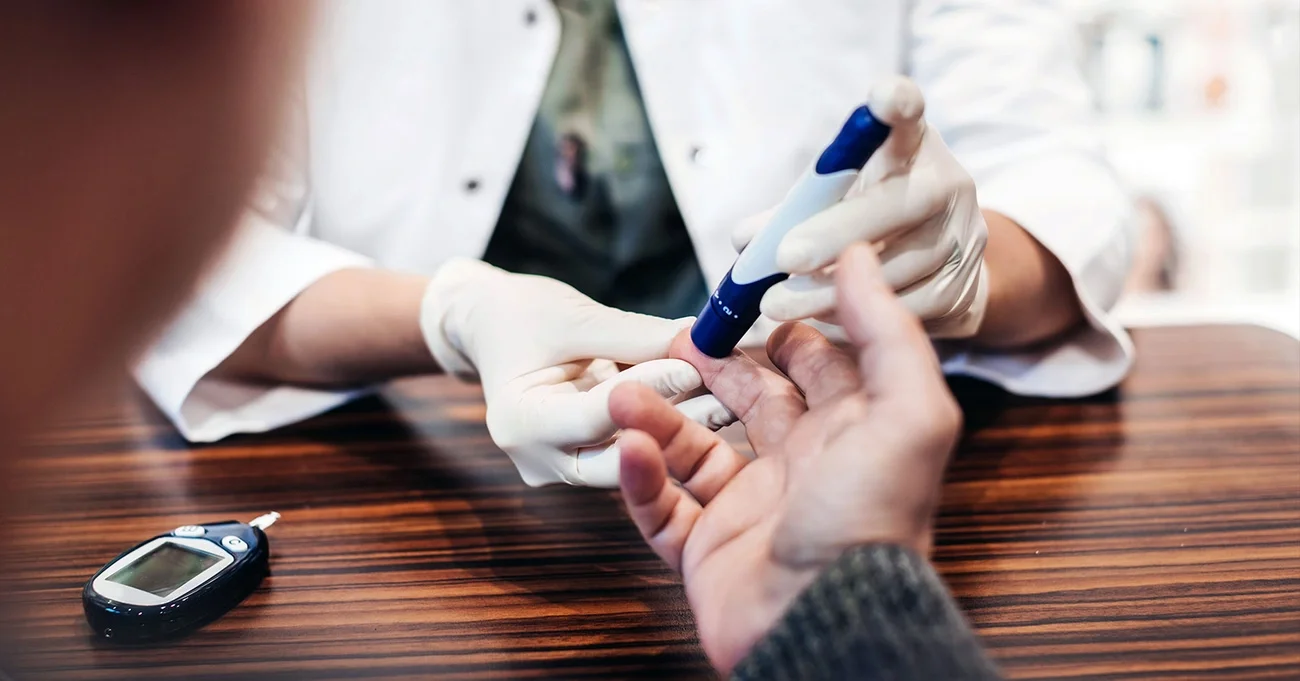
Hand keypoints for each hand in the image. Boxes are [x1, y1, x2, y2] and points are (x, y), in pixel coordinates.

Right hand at [420, 258, 733, 487]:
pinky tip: (709, 403)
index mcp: (520, 424)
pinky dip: (664, 424)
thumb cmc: (520, 315)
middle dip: (675, 422)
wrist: (488, 327)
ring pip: (631, 454)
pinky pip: (630, 446)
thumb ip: (635, 336)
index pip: (597, 414)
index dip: (652, 389)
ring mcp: (561, 467)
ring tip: (730, 399)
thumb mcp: (575, 317)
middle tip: (730, 398)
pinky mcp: (584, 460)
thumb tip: (699, 339)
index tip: (697, 364)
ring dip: (679, 426)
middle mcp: (539, 459)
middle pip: (618, 453)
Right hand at [609, 244, 960, 673]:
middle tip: (675, 339)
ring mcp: (750, 510)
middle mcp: (800, 468)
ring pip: (692, 450)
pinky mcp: (707, 551)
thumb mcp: (907, 411)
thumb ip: (886, 330)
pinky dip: (640, 478)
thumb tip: (856, 256)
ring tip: (622, 392)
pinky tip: (631, 450)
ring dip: (656, 418)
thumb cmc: (871, 519)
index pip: (812, 368)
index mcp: (847, 434)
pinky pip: (661, 508)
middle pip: (747, 402)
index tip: (743, 299)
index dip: (779, 331)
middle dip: (710, 366)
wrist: (827, 622)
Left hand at [734, 76, 987, 337]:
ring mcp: (963, 238)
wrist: (942, 267)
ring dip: (830, 290)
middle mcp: (947, 184)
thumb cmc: (872, 219)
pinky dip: (857, 316)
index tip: (882, 98)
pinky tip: (819, 317)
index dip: (898, 105)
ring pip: (899, 268)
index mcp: (912, 148)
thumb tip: (744, 239)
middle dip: (835, 232)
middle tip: (783, 258)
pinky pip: (905, 308)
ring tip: (778, 304)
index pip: (909, 118)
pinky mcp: (964, 288)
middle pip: (899, 204)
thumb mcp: (837, 199)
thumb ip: (793, 211)